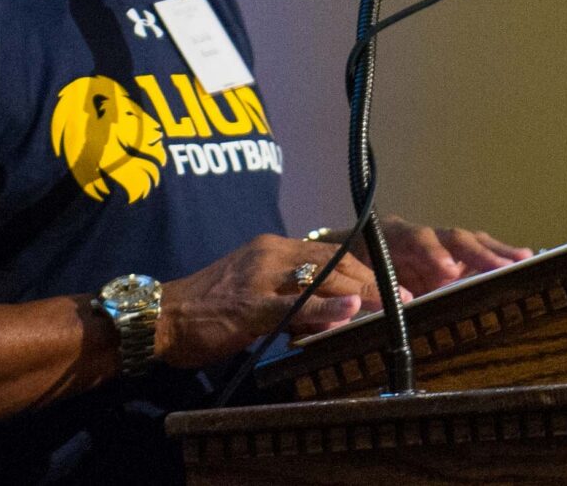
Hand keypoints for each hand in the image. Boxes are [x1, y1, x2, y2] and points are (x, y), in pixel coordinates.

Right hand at [155, 234, 393, 367]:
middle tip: (406, 297)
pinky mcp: (249, 305)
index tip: (393, 285)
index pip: (330, 253)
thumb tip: (329, 308)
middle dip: (373, 280)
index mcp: (271, 248)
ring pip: (321, 277)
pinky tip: (350, 310)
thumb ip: (290, 295)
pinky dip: (326, 307)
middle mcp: (269, 255)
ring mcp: (259, 279)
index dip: (365, 268)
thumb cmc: (206, 309)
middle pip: (334, 261)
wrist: (161, 317)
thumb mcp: (255, 292)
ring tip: (392, 304)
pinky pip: (295, 305)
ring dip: (362, 291)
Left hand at [352, 216, 532, 294]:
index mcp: (392, 236)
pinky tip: (522, 263)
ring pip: (470, 244)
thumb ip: (370, 290)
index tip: (447, 271)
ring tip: (524, 261)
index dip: (432, 253)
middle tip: (503, 266)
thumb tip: (388, 307)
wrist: (346, 252)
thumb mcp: (352, 278)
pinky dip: (498, 258)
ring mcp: (438, 246)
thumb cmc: (348, 267)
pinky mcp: (450, 259)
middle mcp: (422, 237)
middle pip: (453, 238)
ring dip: (496, 253)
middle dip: (478, 252)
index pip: (416, 238)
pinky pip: (476, 255)